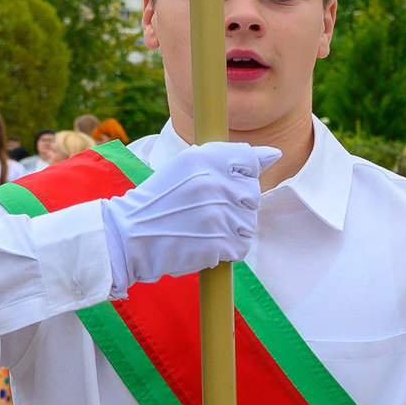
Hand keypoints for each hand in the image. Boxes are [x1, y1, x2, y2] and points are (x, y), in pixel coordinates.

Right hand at [101, 143, 281, 287]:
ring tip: (203, 229)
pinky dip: (228, 250)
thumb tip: (275, 154)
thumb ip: (230, 158)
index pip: (250, 160)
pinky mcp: (217, 243)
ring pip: (249, 222)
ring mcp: (217, 215)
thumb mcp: (188, 166)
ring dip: (232, 229)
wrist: (129, 236)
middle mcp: (213, 183)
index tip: (221, 185)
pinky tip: (205, 243)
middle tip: (207, 211)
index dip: (241, 175)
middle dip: (236, 205)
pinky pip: (241, 247)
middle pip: (253, 194)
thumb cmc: (161, 200)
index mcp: (205, 158)